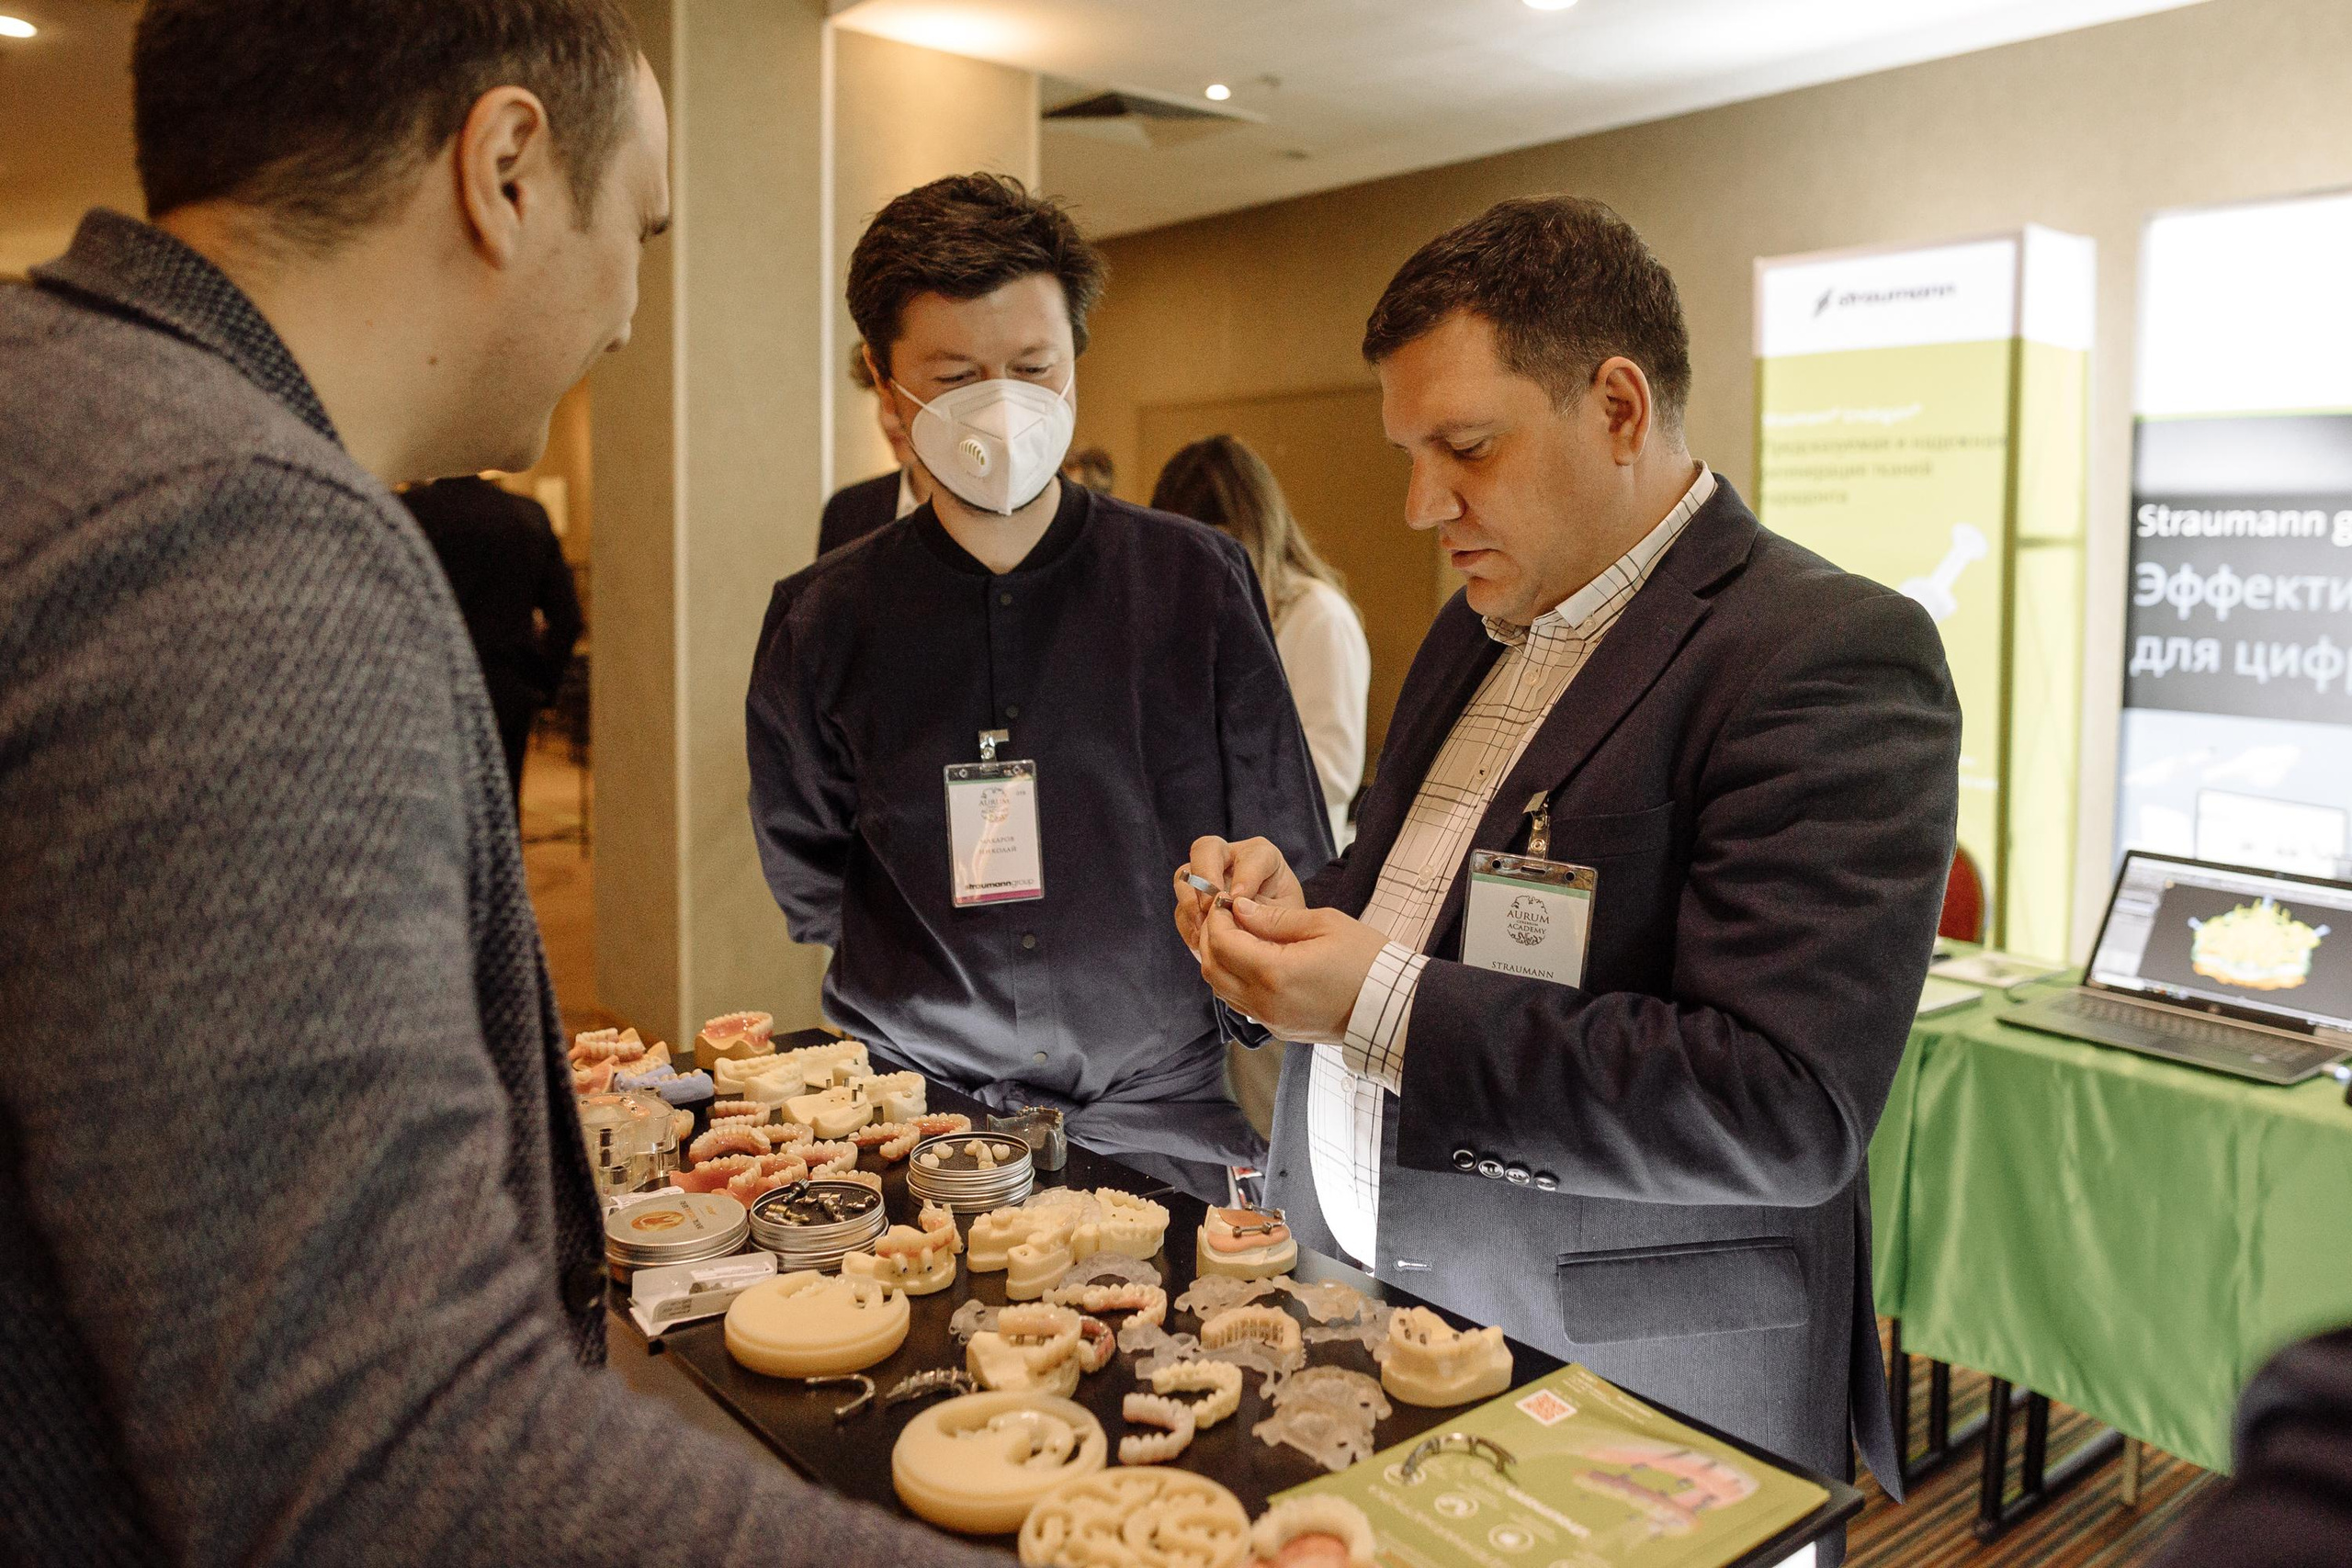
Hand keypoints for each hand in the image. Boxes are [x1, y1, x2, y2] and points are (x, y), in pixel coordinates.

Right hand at [1172, 835, 1302, 954]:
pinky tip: (1202, 941)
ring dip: (1191, 904)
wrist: (1276, 945)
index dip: (1245, 876)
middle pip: (1206, 849)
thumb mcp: (1288, 919)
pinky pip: (1181, 909)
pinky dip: (1189, 925)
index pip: (1252, 854)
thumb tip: (1236, 910)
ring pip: (1184, 877)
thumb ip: (1267, 912)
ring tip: (1205, 929)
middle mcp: (1231, 860)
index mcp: (1262, 857)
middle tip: (1211, 906)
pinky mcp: (1194, 903)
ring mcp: (1208, 880)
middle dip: (1205, 877)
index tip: (1240, 900)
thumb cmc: (1287, 927)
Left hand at [1195, 895, 1387, 1045]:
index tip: (1226, 900)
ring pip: (1222, 990)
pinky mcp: (1279, 1030)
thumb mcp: (1324, 925)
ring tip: (1237, 934)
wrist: (1394, 1008)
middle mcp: (1266, 1003)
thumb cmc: (1367, 960)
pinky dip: (1234, 980)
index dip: (1217, 918)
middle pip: (1213, 969)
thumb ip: (1275, 918)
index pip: (1222, 943)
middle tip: (1226, 915)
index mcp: (1275, 974)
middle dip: (1212, 938)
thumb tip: (1239, 908)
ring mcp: (1271, 1021)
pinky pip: (1241, 1004)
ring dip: (1220, 960)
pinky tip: (1251, 960)